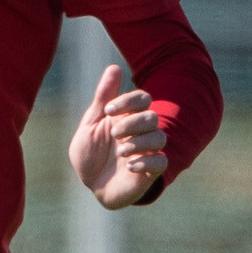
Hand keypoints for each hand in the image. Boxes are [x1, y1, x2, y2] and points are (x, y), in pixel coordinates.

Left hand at [67, 62, 170, 208]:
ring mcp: (146, 151)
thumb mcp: (91, 124)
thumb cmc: (90, 153)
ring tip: (120, 152)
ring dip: (139, 142)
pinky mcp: (149, 172)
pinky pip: (161, 162)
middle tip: (114, 134)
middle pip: (152, 117)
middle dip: (133, 123)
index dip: (128, 101)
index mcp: (127, 117)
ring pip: (159, 138)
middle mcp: (140, 132)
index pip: (142, 99)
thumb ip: (103, 98)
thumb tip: (114, 67)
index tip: (107, 110)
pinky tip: (129, 166)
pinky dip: (147, 161)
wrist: (90, 184)